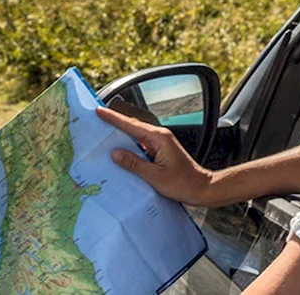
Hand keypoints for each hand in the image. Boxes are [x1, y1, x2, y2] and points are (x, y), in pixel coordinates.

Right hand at [95, 105, 213, 206]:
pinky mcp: (159, 151)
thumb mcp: (155, 176)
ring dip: (120, 135)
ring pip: (135, 136)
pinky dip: (129, 146)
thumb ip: (134, 164)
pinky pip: (140, 145)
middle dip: (114, 122)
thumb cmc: (183, 183)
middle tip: (97, 118)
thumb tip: (115, 154)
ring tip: (103, 134)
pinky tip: (120, 152)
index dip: (113, 118)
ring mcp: (160, 143)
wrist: (202, 188)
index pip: (131, 125)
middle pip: (132, 127)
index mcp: (158, 138)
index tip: (99, 111)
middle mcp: (159, 137)